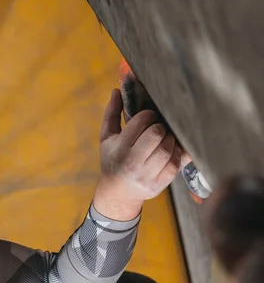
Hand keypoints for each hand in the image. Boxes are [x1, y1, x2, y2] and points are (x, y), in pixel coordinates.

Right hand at [93, 89, 185, 219]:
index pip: (140, 123)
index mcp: (119, 148)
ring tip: (164, 139)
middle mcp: (132, 163)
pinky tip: (170, 151)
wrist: (117, 192)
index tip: (149, 116)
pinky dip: (176, 154)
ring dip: (169, 140)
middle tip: (158, 127)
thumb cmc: (112, 159)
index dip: (148, 115)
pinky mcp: (159, 184)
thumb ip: (111, 113)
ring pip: (168, 149)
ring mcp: (146, 176)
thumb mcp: (106, 138)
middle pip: (157, 134)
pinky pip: (175, 164)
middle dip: (160, 127)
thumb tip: (117, 90)